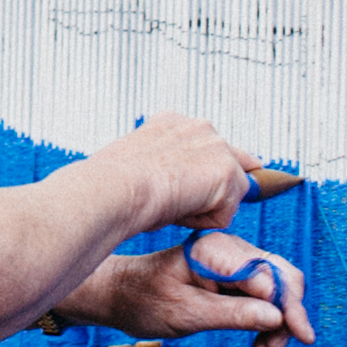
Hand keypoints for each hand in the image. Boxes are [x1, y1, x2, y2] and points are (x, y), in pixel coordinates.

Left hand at [68, 235, 312, 346]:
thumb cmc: (144, 300)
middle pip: (281, 278)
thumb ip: (233, 314)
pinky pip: (262, 296)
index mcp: (217, 251)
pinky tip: (259, 343)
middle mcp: (230, 250)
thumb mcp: (186, 314)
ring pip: (276, 290)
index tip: (302, 337)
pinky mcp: (232, 276)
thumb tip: (276, 318)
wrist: (121, 295)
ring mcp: (233, 262)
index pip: (269, 277)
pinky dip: (266, 320)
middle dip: (287, 315)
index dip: (290, 308)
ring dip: (277, 322)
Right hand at [102, 112, 257, 233]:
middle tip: (180, 202)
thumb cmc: (113, 185)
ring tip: (171, 204)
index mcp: (173, 123)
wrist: (114, 188)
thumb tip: (178, 191)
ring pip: (229, 193)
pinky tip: (178, 210)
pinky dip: (202, 222)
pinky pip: (224, 215)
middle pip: (233, 164)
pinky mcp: (229, 174)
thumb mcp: (137, 165)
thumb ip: (165, 167)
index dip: (203, 172)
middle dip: (216, 190)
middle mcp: (200, 128)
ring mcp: (218, 148)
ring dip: (205, 209)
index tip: (191, 186)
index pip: (207, 146)